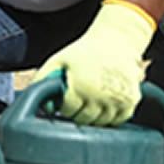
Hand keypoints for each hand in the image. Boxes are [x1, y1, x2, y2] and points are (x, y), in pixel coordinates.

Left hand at [33, 0, 155, 126]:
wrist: (117, 40)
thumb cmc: (85, 51)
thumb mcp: (59, 59)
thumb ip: (43, 77)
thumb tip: (32, 96)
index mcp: (81, 86)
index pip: (67, 110)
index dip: (63, 106)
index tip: (64, 101)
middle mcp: (100, 96)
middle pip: (84, 119)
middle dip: (76, 113)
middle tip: (76, 103)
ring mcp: (118, 100)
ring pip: (101, 122)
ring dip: (93, 116)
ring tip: (90, 102)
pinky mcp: (131, 101)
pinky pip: (119, 120)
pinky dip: (111, 117)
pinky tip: (104, 105)